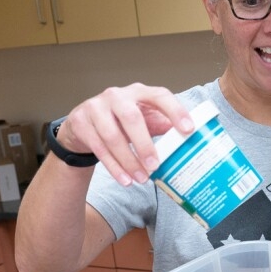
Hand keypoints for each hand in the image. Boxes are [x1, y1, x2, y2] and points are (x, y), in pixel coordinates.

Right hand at [55, 84, 194, 186]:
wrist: (83, 125)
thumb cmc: (120, 121)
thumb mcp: (143, 119)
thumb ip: (161, 125)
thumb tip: (189, 139)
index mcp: (138, 92)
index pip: (160, 96)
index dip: (175, 111)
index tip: (188, 130)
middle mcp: (116, 95)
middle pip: (131, 117)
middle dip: (144, 144)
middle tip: (156, 165)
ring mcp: (96, 108)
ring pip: (112, 136)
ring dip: (128, 160)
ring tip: (142, 179)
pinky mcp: (81, 123)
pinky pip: (99, 148)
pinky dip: (114, 167)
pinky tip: (125, 180)